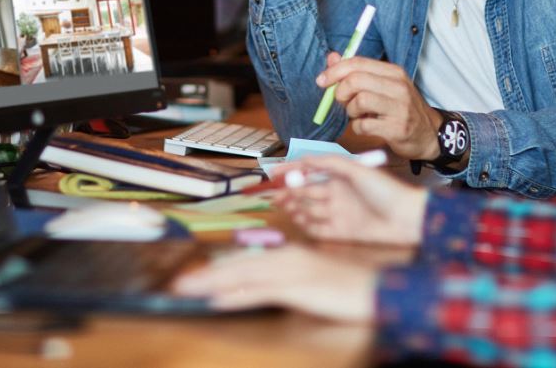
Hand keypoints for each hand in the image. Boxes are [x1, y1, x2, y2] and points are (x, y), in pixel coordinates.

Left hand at [172, 246, 377, 321]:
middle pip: (237, 266)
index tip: (195, 278)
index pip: (245, 262)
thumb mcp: (312, 285)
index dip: (218, 270)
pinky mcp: (297, 287)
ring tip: (184, 290)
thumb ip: (286, 285)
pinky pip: (259, 292)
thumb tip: (259, 291)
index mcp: (289, 255)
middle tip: (177, 284)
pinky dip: (236, 295)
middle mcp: (286, 257)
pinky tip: (217, 301)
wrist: (378, 289)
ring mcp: (290, 271)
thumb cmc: (348, 288)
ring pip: (241, 275)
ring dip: (210, 283)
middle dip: (205, 276)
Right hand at [275, 156, 428, 246]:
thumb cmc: (386, 190)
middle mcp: (336, 195)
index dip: (292, 172)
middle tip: (275, 193)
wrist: (407, 218)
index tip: (275, 173)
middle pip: (306, 193)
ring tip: (284, 204)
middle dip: (290, 192)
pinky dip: (305, 223)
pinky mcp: (341, 233)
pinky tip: (297, 218)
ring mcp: (338, 214)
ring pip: (309, 210)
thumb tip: (304, 158)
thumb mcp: (357, 169)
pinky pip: (317, 229)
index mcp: (340, 178)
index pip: (310, 172)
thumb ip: (330, 163)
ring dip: (295, 207)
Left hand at [318, 53, 441, 160]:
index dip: (335, 70)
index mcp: (393, 72)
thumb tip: (332, 57)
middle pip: (355, 80)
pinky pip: (364, 125)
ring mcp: (400, 108)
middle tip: (342, 102)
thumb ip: (356, 71)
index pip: (358, 63)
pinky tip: (366, 127)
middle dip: (340, 92)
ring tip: (357, 115)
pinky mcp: (397, 128)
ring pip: (359, 101)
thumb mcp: (382, 85)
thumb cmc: (400, 108)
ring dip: (350, 111)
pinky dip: (357, 127)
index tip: (322, 81)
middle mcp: (398, 86)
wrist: (428, 134)